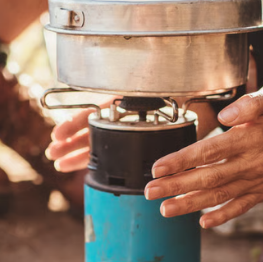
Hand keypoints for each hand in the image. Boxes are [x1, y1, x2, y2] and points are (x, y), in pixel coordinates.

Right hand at [45, 101, 221, 172]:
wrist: (209, 103)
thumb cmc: (193, 95)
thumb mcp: (172, 98)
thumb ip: (154, 108)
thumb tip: (139, 114)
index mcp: (128, 101)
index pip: (95, 112)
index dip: (75, 125)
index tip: (59, 135)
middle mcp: (124, 115)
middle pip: (91, 129)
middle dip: (70, 143)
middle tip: (53, 154)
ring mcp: (128, 130)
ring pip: (97, 142)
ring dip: (76, 153)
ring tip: (58, 164)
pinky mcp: (135, 142)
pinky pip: (109, 151)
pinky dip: (92, 159)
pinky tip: (77, 166)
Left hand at [143, 84, 262, 228]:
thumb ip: (251, 103)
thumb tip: (227, 113)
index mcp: (248, 139)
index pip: (207, 152)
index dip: (181, 161)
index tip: (158, 167)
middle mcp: (251, 163)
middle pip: (207, 178)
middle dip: (176, 186)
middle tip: (150, 192)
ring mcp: (257, 181)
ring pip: (219, 197)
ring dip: (190, 205)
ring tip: (165, 210)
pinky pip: (241, 207)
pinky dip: (223, 217)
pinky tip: (204, 223)